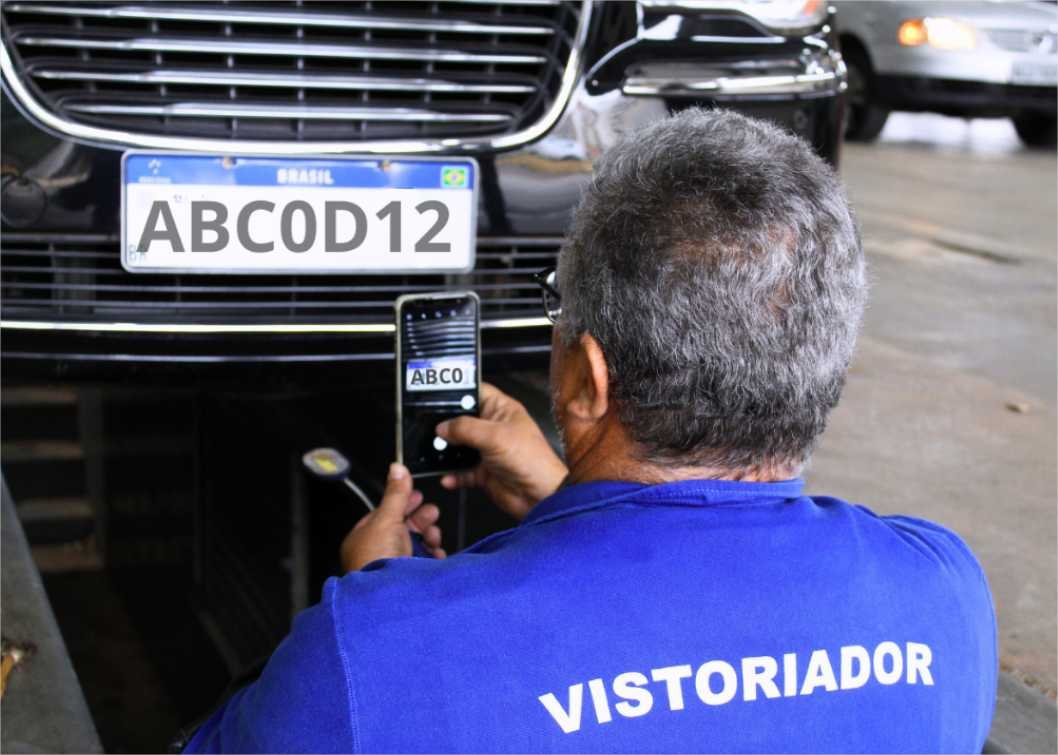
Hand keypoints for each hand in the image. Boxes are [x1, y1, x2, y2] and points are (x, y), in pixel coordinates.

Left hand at [339, 463, 445, 571]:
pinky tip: (436, 553)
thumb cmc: (375, 561)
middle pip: (404, 528)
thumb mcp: (386, 519)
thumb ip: (395, 494)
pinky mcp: (411, 579)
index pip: (386, 514)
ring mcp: (395, 567)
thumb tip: (397, 469)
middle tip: (431, 514)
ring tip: (433, 536)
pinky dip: (433, 556)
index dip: (403, 503)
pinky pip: (426, 563)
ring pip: (417, 544)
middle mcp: (378, 553)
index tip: (417, 496)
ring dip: (429, 537)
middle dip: (420, 520)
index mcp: (364, 537)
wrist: (386, 597)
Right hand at [436, 383, 567, 520]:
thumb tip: (442, 426)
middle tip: (428, 426)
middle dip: (446, 424)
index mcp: (502, 410)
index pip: (476, 391)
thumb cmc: (530, 460)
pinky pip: (461, 471)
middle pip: (462, 420)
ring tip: (432, 452)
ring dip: (446, 451)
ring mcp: (487, 451)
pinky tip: (447, 477)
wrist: (540, 496)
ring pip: (459, 447)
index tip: (436, 395)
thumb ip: (465, 428)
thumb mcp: (494, 436)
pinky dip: (453, 475)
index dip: (458, 391)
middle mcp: (493, 428)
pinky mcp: (483, 472)